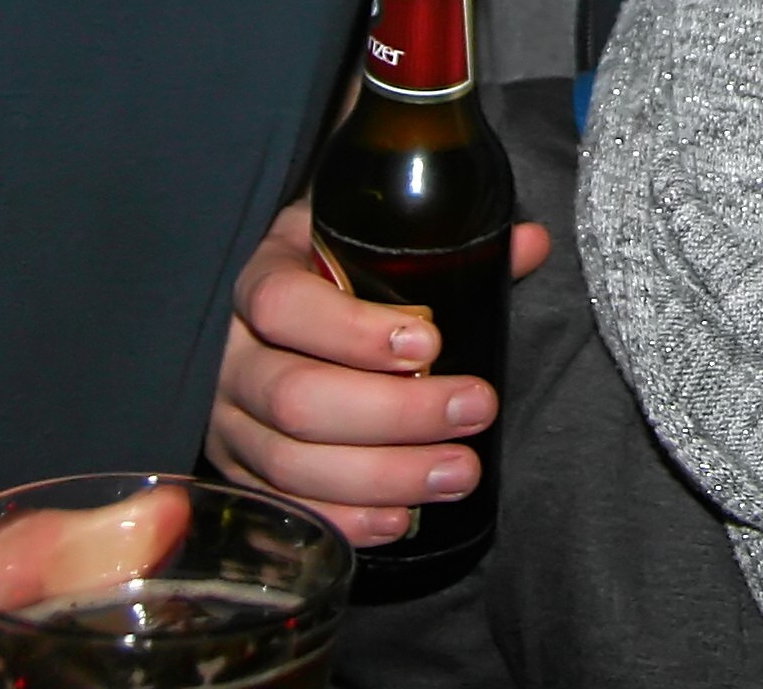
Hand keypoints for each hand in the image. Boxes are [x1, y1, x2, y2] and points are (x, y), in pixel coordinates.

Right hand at [205, 198, 547, 544]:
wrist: (289, 325)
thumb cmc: (343, 284)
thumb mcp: (380, 248)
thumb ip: (452, 249)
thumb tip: (529, 243)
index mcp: (265, 281)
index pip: (283, 304)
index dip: (352, 330)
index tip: (429, 342)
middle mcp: (236, 356)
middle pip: (296, 396)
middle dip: (396, 413)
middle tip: (475, 409)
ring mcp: (233, 422)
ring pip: (291, 462)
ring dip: (384, 474)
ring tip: (458, 471)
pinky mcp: (243, 475)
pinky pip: (286, 510)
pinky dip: (346, 520)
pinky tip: (401, 516)